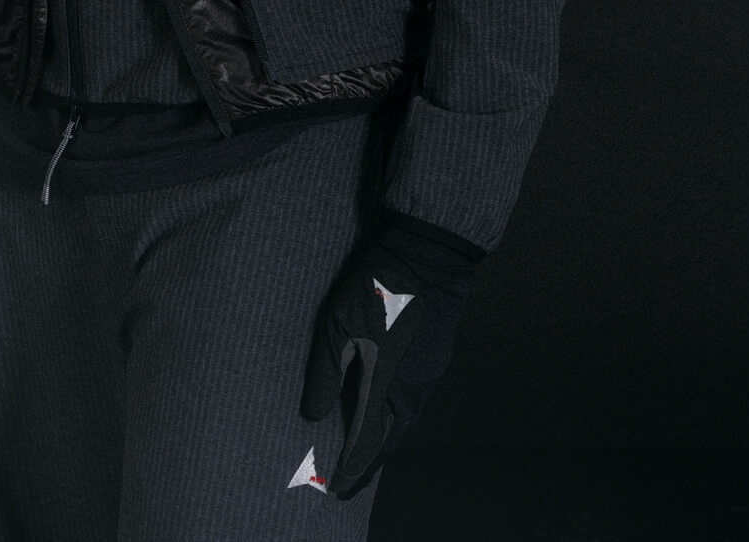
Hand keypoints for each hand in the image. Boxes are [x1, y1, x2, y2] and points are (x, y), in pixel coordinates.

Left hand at [300, 208, 482, 497]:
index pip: (366, 445)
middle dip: (370, 464)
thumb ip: (326, 374)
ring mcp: (428, 376)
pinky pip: (415, 400)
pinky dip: (399, 415)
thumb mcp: (338, 326)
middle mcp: (410, 392)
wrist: (430, 258)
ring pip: (405, 422)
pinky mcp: (435, 359)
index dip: (351, 471)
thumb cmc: (377, 289)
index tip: (337, 491)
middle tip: (353, 480)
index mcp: (384, 388)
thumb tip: (313, 415)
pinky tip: (390, 408)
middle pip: (390, 441)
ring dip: (387, 439)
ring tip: (370, 449)